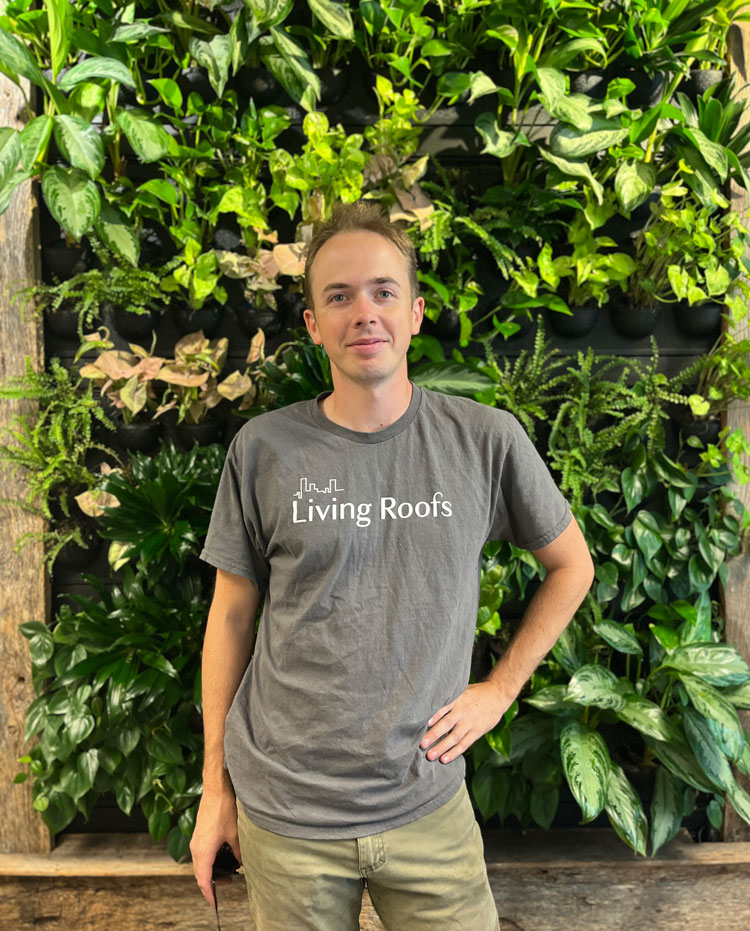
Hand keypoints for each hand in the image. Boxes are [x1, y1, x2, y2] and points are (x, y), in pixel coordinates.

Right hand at [190, 787, 242, 908]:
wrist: (216, 789)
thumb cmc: (223, 808)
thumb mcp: (235, 833)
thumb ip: (238, 851)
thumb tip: (242, 862)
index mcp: (203, 851)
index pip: (203, 880)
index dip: (209, 894)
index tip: (214, 903)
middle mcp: (196, 848)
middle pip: (200, 874)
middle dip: (212, 883)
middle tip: (228, 883)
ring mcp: (196, 841)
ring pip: (199, 865)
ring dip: (210, 871)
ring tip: (228, 871)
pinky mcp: (198, 835)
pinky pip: (200, 855)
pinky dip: (209, 861)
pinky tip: (223, 857)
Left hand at [420, 680, 512, 764]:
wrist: (497, 695)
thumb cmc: (474, 693)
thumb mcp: (461, 690)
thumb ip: (448, 698)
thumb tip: (427, 705)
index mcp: (458, 698)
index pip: (443, 707)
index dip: (433, 716)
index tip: (421, 724)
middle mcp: (464, 710)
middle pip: (447, 724)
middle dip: (433, 735)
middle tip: (421, 744)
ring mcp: (471, 722)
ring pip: (455, 737)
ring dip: (442, 747)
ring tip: (430, 756)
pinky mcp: (478, 731)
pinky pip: (465, 744)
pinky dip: (454, 752)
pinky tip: (444, 758)